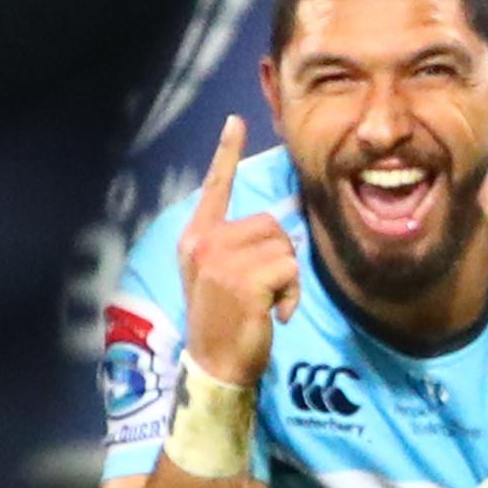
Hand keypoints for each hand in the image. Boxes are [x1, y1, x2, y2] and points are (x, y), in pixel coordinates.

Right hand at [177, 115, 299, 386]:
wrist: (216, 366)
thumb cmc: (226, 324)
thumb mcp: (219, 278)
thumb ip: (235, 248)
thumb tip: (276, 228)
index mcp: (196, 239)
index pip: (214, 188)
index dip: (226, 154)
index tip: (234, 122)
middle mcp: (204, 243)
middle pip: (269, 223)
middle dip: (281, 255)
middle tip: (267, 290)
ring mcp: (221, 261)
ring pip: (284, 246)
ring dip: (288, 278)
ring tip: (268, 304)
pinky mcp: (243, 279)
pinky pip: (289, 268)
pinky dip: (292, 294)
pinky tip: (275, 315)